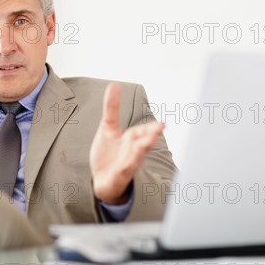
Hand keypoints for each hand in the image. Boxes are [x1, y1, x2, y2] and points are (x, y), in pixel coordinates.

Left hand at [90, 82, 163, 204]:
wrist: (101, 179)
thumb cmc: (108, 153)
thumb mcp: (107, 127)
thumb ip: (112, 107)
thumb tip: (114, 84)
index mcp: (131, 138)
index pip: (142, 131)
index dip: (152, 129)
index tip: (163, 125)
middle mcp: (132, 150)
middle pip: (144, 143)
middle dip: (152, 137)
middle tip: (161, 130)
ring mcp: (127, 163)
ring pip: (137, 156)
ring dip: (142, 150)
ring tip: (148, 143)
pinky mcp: (119, 175)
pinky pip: (124, 171)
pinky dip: (125, 168)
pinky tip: (126, 167)